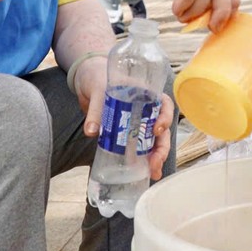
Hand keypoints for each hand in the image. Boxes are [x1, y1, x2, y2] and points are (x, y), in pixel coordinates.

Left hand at [75, 57, 174, 179]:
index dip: (165, 117)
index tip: (157, 130)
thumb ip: (95, 110)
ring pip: (154, 140)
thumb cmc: (97, 77)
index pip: (164, 104)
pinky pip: (139, 145)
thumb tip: (91, 132)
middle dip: (161, 148)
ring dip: (156, 157)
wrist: (86, 79)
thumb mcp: (96, 90)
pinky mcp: (127, 131)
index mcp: (145, 93)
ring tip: (153, 173)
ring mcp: (138, 120)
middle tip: (154, 164)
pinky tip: (143, 172)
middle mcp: (146, 108)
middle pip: (162, 128)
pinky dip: (142, 159)